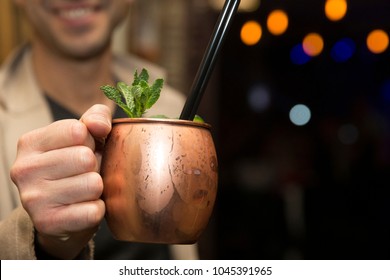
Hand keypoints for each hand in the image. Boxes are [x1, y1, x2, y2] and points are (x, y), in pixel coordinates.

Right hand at [10, 104, 111, 258]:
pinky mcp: (48, 223)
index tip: (82, 150)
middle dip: (94, 166)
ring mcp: (32, 199)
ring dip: (97, 189)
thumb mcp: (84, 137)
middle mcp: (24, 170)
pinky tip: (84, 208)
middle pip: (85, 158)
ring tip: (84, 190)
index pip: (77, 131)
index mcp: (30, 143)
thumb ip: (96, 118)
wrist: (64, 215)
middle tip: (84, 174)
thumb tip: (100, 125)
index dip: (90, 141)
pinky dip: (98, 209)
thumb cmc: (76, 168)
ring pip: (92, 184)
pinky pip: (93, 211)